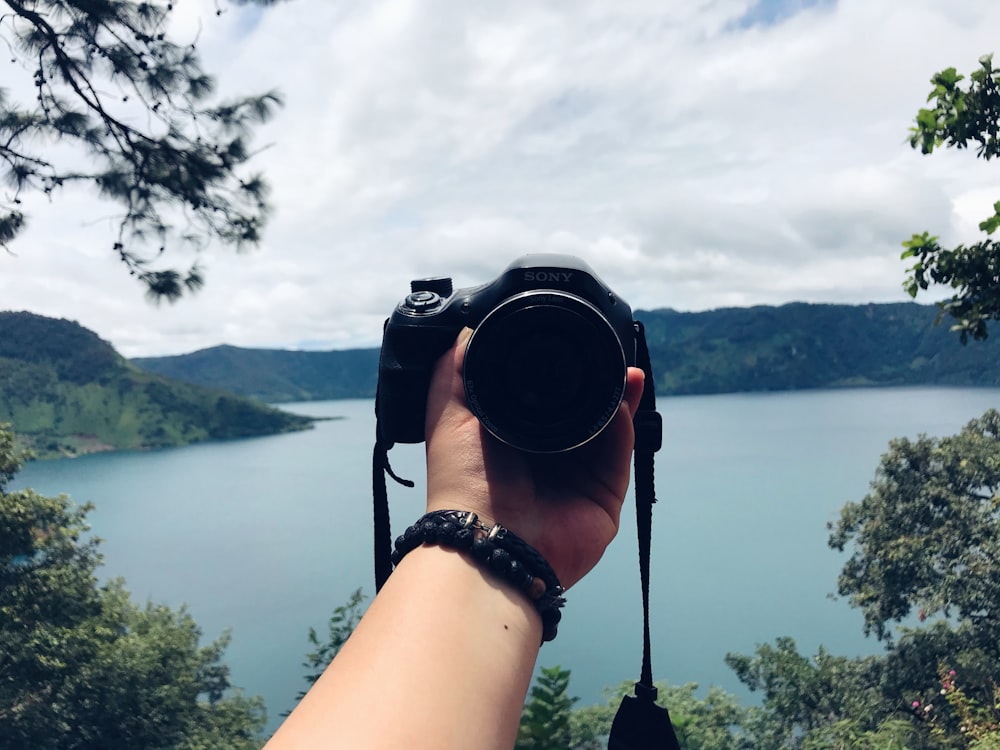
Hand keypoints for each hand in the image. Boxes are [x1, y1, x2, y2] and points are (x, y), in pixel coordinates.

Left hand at [424, 328, 644, 588]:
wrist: (486, 539)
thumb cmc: (461, 482)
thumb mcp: (448, 415)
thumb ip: (456, 371)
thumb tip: (467, 328)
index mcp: (512, 440)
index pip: (543, 399)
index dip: (557, 371)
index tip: (567, 339)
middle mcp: (547, 459)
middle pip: (582, 410)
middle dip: (596, 380)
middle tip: (604, 348)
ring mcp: (578, 478)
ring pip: (608, 427)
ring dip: (618, 395)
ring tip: (623, 365)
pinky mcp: (604, 496)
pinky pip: (620, 453)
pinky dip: (624, 423)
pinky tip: (624, 393)